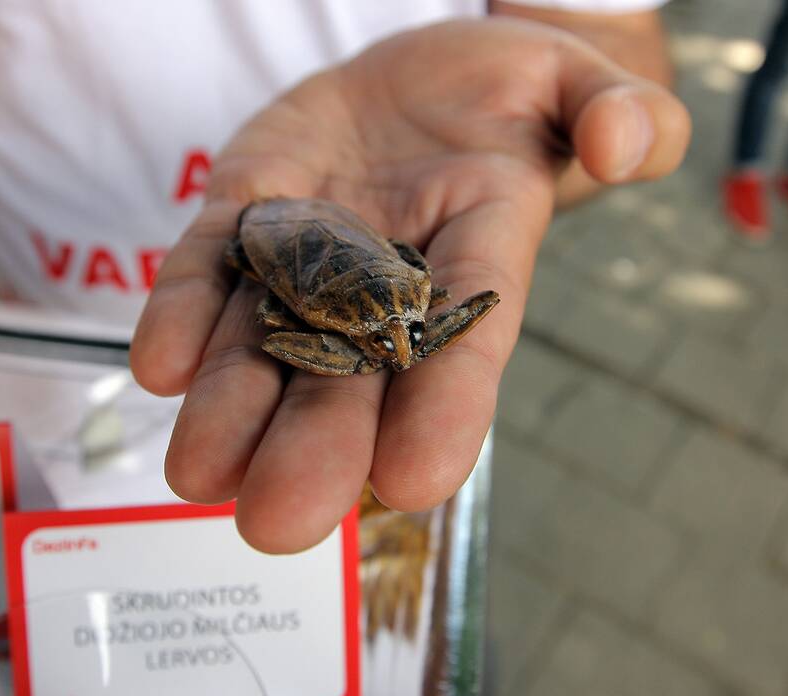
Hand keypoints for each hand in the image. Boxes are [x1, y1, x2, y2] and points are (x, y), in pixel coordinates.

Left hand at [131, 19, 689, 552]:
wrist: (414, 80)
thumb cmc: (505, 92)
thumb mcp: (572, 83)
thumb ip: (614, 110)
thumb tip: (625, 144)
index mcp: (478, 263)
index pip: (465, 346)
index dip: (445, 411)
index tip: (414, 482)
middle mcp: (385, 285)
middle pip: (351, 378)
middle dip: (314, 449)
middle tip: (276, 523)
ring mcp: (307, 257)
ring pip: (266, 343)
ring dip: (230, 408)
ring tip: (199, 473)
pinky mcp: (247, 217)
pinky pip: (211, 267)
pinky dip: (184, 313)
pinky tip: (162, 362)